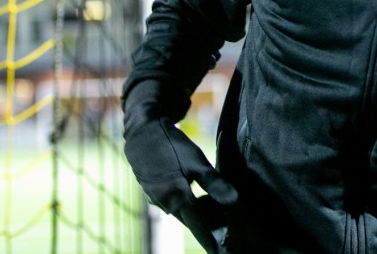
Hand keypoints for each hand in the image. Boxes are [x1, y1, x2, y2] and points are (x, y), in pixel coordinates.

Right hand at [124, 117, 237, 252]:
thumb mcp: (197, 162)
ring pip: (183, 212)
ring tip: (218, 216)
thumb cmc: (171, 146)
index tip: (223, 251)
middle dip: (208, 227)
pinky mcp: (155, 192)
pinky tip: (200, 199)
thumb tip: (234, 201)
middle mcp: (165, 204)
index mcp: (176, 199)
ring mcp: (157, 199)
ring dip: (198, 215)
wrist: (142, 133)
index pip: (199, 227)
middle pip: (192, 220)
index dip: (212, 239)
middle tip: (228, 234)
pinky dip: (188, 204)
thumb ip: (215, 183)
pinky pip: (175, 203)